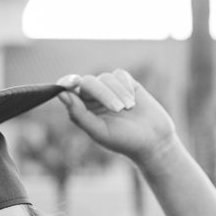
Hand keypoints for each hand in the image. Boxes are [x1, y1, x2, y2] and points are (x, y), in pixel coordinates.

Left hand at [55, 71, 178, 163]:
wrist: (154, 141)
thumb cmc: (124, 141)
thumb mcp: (99, 131)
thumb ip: (79, 114)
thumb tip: (61, 93)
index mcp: (83, 109)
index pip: (69, 89)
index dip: (67, 82)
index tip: (73, 82)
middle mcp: (95, 97)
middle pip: (88, 82)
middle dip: (103, 93)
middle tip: (119, 109)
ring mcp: (112, 89)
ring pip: (106, 78)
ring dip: (118, 93)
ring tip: (129, 109)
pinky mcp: (128, 84)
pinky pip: (120, 75)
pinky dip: (125, 86)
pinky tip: (133, 100)